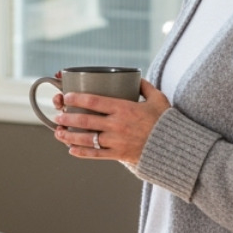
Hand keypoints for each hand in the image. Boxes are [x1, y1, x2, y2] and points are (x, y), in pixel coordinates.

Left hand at [52, 79, 169, 168]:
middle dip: (68, 118)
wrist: (174, 148)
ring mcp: (117, 141)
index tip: (67, 97)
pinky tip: (71, 150)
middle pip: (86, 120)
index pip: (94, 101)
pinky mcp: (119, 155)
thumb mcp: (158, 99)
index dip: (77, 98)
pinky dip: (82, 153)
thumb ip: (145, 86)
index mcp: (124, 108)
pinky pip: (97, 154)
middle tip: (58, 115)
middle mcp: (117, 125)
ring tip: (58, 133)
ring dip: (70, 136)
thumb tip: (135, 77)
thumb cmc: (165, 122)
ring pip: (87, 139)